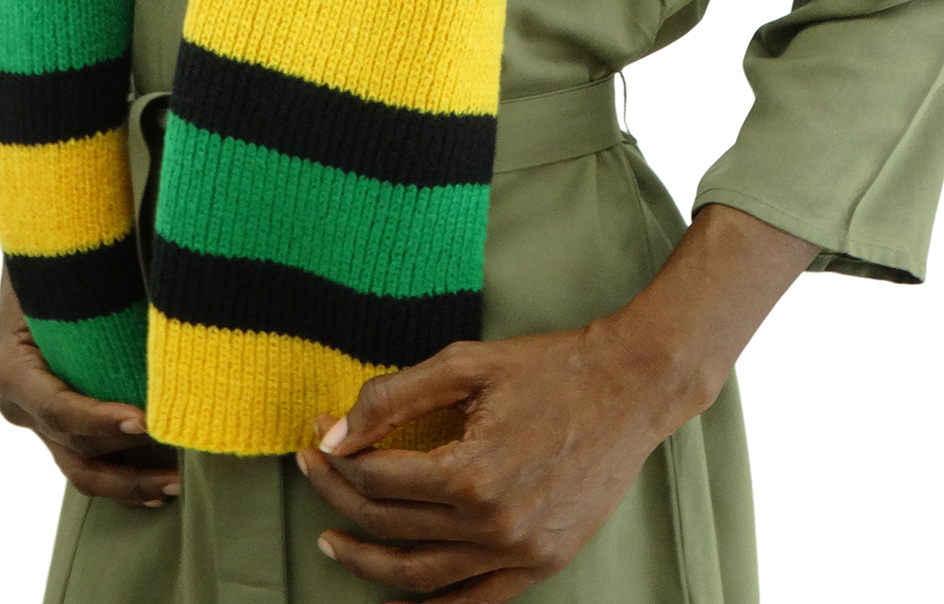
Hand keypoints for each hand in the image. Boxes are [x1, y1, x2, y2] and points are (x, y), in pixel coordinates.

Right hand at [0, 266, 179, 509]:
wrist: (40, 252)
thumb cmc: (59, 258)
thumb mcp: (69, 275)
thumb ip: (96, 296)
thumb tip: (163, 293)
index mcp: (12, 367)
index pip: (59, 408)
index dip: (101, 420)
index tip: (145, 421)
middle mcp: (18, 401)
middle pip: (74, 447)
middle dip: (124, 465)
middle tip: (176, 467)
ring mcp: (35, 417)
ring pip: (79, 466)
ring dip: (127, 481)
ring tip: (174, 484)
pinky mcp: (55, 422)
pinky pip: (84, 457)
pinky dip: (119, 473)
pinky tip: (156, 488)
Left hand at [296, 324, 662, 601]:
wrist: (630, 386)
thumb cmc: (549, 367)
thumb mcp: (467, 364)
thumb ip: (394, 397)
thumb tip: (335, 433)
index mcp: (472, 472)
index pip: (377, 479)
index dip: (336, 458)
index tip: (317, 436)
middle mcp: (493, 524)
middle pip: (390, 524)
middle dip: (338, 496)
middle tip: (313, 471)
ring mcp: (520, 552)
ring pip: (421, 575)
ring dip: (367, 562)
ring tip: (331, 542)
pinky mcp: (543, 563)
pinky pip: (474, 601)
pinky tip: (395, 602)